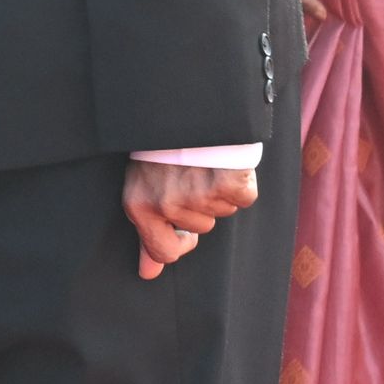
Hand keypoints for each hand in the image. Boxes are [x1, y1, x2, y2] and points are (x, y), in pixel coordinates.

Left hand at [122, 159, 258, 280]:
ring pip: (221, 212)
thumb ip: (149, 237)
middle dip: (198, 205)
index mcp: (140, 206)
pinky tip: (223, 163)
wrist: (181, 109)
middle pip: (200, 228)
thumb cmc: (161, 151)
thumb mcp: (142, 189)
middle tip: (188, 175)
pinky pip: (243, 198)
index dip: (179, 242)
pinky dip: (239, 182)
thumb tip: (149, 274)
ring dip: (216, 192)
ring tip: (202, 165)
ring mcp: (200, 195)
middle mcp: (169, 204)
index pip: (165, 252)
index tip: (181, 226)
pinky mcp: (231, 184)